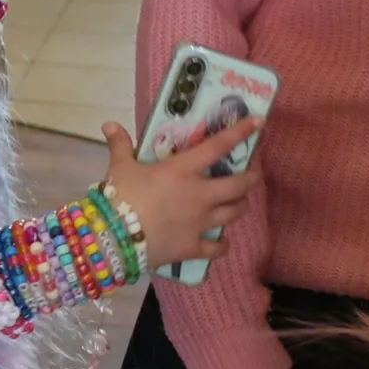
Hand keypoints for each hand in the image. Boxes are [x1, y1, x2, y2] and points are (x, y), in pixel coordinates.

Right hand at [95, 118, 259, 266]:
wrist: (113, 236)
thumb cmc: (119, 195)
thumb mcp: (119, 166)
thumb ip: (120, 144)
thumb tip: (109, 124)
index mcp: (184, 170)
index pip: (219, 146)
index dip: (241, 132)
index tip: (259, 121)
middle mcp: (200, 194)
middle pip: (240, 184)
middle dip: (252, 176)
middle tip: (253, 173)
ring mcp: (200, 222)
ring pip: (235, 212)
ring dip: (240, 205)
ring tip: (238, 202)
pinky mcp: (194, 247)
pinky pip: (218, 247)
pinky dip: (222, 245)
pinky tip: (222, 243)